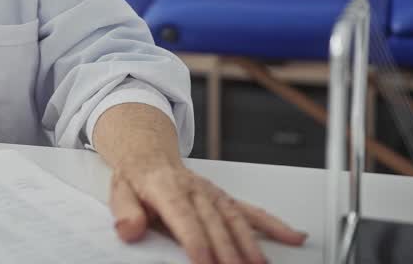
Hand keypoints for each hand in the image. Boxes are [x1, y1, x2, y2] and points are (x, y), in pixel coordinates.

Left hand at [109, 155, 305, 263]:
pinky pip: (252, 211)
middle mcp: (195, 190)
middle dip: (227, 250)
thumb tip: (130, 229)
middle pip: (214, 223)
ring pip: (235, 219)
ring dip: (250, 244)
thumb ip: (125, 212)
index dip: (195, 240)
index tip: (204, 262)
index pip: (183, 216)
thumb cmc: (137, 181)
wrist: (151, 158)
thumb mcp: (119, 193)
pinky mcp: (225, 200)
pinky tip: (292, 237)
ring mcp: (213, 194)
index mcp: (166, 188)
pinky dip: (274, 225)